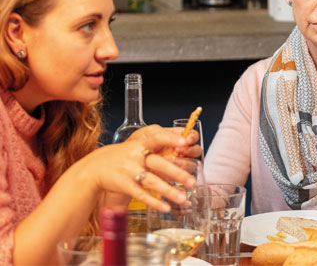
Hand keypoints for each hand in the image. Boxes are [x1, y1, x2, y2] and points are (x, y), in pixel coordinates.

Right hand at [76, 125, 200, 211]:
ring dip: (168, 191)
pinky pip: (141, 194)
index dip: (172, 138)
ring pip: (152, 181)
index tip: (187, 141)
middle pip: (159, 164)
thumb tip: (185, 143)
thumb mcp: (137, 145)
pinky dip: (153, 201)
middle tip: (192, 181)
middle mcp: (136, 156)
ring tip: (183, 198)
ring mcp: (129, 171)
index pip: (158, 137)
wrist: (94, 168)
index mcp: (141, 144)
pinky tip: (166, 207)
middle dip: (177, 172)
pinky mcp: (124, 185)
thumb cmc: (123, 156)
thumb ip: (156, 144)